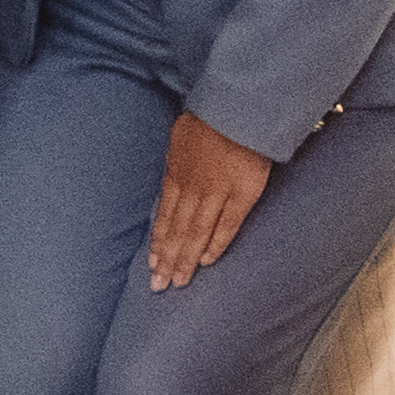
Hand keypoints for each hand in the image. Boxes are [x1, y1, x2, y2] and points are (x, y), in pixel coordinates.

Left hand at [146, 109, 272, 288]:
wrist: (237, 108)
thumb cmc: (210, 118)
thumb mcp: (180, 138)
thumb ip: (177, 161)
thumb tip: (174, 174)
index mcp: (175, 174)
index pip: (164, 215)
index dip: (158, 241)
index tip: (151, 262)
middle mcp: (191, 188)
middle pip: (176, 230)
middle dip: (166, 259)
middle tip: (158, 285)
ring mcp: (216, 193)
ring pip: (196, 232)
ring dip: (186, 258)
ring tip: (177, 281)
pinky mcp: (242, 194)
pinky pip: (227, 224)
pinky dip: (216, 244)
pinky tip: (206, 262)